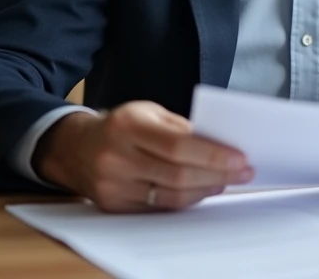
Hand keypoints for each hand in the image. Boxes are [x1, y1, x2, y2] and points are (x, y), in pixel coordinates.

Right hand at [34, 101, 253, 211]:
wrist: (75, 147)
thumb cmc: (121, 125)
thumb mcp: (148, 112)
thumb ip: (180, 127)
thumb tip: (221, 145)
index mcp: (128, 125)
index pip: (178, 145)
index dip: (213, 155)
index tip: (241, 159)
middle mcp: (117, 156)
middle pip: (177, 174)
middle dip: (217, 175)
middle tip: (243, 173)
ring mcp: (113, 185)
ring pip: (170, 196)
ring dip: (205, 190)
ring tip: (226, 181)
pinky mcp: (113, 205)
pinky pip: (159, 208)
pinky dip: (186, 199)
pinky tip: (202, 190)